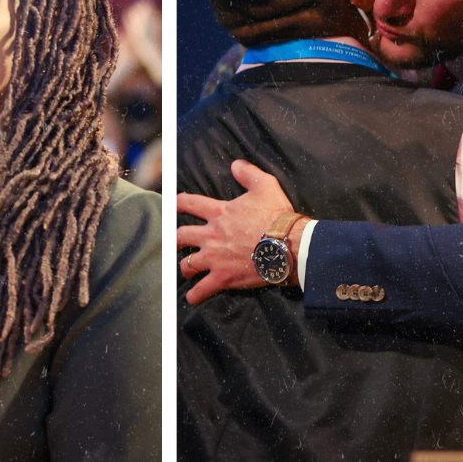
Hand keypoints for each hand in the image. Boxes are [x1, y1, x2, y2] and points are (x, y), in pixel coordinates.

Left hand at [177, 160, 296, 303]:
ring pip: (187, 264)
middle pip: (181, 236)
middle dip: (175, 240)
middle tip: (174, 242)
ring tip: (186, 271)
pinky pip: (202, 289)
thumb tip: (236, 164)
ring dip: (184, 268)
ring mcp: (215, 258)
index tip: (174, 205)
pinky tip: (193, 297)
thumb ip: (248, 173)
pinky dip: (195, 295)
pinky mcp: (223, 277)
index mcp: (219, 213)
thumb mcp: (265, 185)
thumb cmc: (277, 216)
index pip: (190, 204)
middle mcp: (211, 235)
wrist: (288, 245)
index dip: (179, 203)